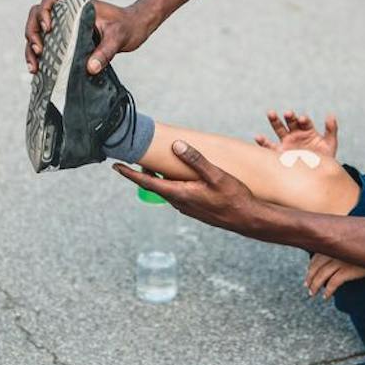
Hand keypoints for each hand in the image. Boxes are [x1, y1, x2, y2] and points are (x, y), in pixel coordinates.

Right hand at [24, 0, 149, 74]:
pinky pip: (46, 45)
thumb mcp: (118, 38)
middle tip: (39, 50)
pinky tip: (38, 71)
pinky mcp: (65, 40)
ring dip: (31, 48)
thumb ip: (105, 51)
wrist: (134, 30)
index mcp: (76, 5)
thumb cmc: (127, 27)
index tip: (48, 27)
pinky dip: (39, 57)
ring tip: (34, 67)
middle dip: (33, 33)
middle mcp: (66, 13)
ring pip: (37, 32)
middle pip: (36, 16)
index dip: (43, 11)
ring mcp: (64, 27)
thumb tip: (91, 68)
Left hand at [115, 141, 264, 235]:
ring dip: (159, 177)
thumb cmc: (233, 198)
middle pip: (155, 185)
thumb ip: (195, 160)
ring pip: (167, 189)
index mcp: (180, 194)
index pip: (148, 183)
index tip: (116, 166)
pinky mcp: (195, 208)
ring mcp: (187, 207)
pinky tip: (180, 175)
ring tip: (157, 162)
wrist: (248, 219)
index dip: (130, 174)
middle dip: (144, 171)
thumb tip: (176, 146)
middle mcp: (180, 203)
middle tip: (137, 156)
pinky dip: (172, 182)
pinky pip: (177, 193)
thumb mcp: (215, 176)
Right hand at [253, 109, 338, 159]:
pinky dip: (263, 142)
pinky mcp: (279, 152)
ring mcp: (286, 142)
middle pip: (290, 121)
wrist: (316, 175)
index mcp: (308, 130)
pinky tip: (258, 137)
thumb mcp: (330, 144)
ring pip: (279, 129)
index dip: (303, 120)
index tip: (302, 119)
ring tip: (271, 113)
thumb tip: (331, 115)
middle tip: (288, 113)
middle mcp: (296, 134)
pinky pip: (269, 146)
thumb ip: (331, 130)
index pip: (305, 122)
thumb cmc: (325, 158)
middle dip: (289, 117)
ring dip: (275, 120)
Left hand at [305, 252, 364, 299]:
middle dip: (310, 278)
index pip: (315, 257)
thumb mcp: (350, 247)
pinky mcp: (347, 271)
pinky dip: (328, 291)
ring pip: (321, 276)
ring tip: (313, 294)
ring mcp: (340, 261)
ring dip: (315, 286)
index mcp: (334, 244)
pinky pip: (333, 283)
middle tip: (308, 287)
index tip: (308, 276)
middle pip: (316, 267)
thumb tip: (328, 261)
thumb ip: (339, 250)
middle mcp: (335, 251)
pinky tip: (326, 297)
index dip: (310, 268)